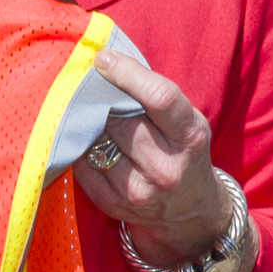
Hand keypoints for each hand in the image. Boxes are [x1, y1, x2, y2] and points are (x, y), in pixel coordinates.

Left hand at [67, 38, 235, 271]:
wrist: (190, 212)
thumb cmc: (183, 152)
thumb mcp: (187, 122)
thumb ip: (156, 96)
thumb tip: (106, 61)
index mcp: (190, 137)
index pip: (159, 97)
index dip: (127, 73)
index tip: (103, 58)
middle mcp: (166, 167)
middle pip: (121, 119)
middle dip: (101, 99)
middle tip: (90, 86)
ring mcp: (139, 190)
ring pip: (98, 141)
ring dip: (88, 122)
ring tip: (88, 112)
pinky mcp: (113, 204)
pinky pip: (84, 164)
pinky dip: (81, 147)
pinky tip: (87, 139)